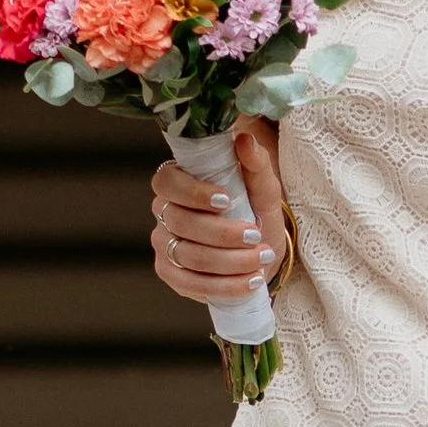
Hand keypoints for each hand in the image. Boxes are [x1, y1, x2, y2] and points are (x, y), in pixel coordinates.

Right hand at [150, 118, 288, 303]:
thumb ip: (256, 164)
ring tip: (261, 258)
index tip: (225, 200)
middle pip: (180, 223)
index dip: (191, 192)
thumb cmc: (255, 210)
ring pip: (188, 255)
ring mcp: (165, 245)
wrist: (261, 250)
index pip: (167, 182)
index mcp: (178, 183)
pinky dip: (225, 285)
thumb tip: (245, 141)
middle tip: (255, 235)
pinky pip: (191, 284)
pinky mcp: (172, 275)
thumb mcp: (263, 187)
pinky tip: (251, 281)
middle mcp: (164, 213)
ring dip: (229, 261)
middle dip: (222, 233)